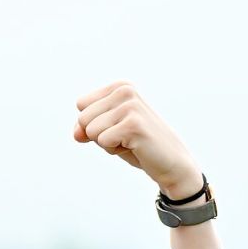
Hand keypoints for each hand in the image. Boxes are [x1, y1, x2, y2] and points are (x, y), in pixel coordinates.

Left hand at [74, 82, 201, 197]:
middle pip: (83, 118)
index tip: (118, 126)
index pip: (81, 105)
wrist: (170, 162)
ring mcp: (131, 106)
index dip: (94, 122)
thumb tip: (77, 133)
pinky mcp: (133, 124)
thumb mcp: (105, 131)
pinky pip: (102, 141)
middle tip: (125, 136)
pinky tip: (135, 146)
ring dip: (107, 143)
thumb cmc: (135, 144)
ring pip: (90, 131)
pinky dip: (114, 150)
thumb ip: (85, 127)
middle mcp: (125, 90)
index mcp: (120, 86)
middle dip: (98, 134)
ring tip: (130, 141)